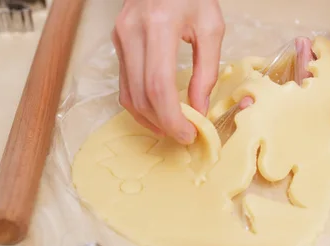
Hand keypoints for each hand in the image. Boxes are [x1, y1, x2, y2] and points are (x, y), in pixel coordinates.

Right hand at [112, 0, 224, 143]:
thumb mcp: (211, 27)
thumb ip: (206, 71)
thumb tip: (199, 109)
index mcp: (159, 26)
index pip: (159, 86)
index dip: (172, 118)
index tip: (188, 133)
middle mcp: (133, 33)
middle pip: (141, 96)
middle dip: (162, 123)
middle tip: (183, 135)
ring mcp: (121, 38)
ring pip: (128, 95)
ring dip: (149, 119)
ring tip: (171, 128)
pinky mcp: (117, 43)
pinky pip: (124, 84)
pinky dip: (140, 105)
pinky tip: (157, 113)